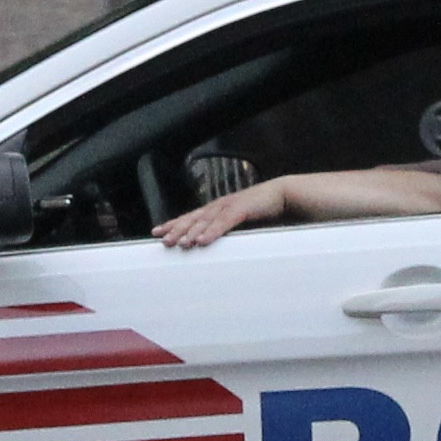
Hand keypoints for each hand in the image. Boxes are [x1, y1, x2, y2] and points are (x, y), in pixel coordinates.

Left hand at [155, 181, 275, 248]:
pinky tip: (203, 241)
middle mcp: (219, 206)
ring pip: (205, 221)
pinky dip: (212, 232)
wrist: (282, 195)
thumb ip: (227, 231)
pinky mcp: (241, 209)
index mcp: (217, 209)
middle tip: (163, 240)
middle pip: (193, 218)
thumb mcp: (240, 223)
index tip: (157, 232)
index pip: (190, 217)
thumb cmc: (262, 211)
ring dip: (191, 232)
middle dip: (176, 229)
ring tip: (180, 243)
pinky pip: (224, 222)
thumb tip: (212, 245)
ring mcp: (229, 206)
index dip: (173, 224)